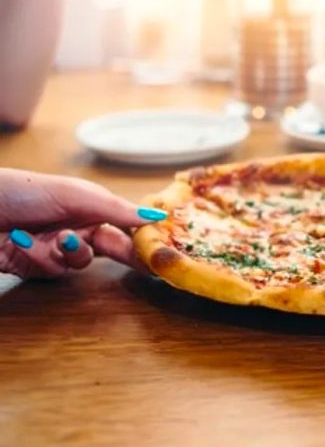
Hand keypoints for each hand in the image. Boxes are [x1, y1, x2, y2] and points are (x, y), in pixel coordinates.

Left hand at [0, 169, 166, 277]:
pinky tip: (28, 243)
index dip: (145, 233)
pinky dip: (46, 258)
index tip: (166, 244)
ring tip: (61, 239)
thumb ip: (116, 209)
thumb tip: (156, 215)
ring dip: (75, 251)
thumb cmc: (20, 192)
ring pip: (86, 261)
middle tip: (150, 266)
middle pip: (114, 245)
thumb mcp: (75, 194)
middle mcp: (79, 225)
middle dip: (128, 254)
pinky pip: (58, 270)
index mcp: (90, 204)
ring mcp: (59, 247)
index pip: (126, 221)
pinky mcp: (40, 267)